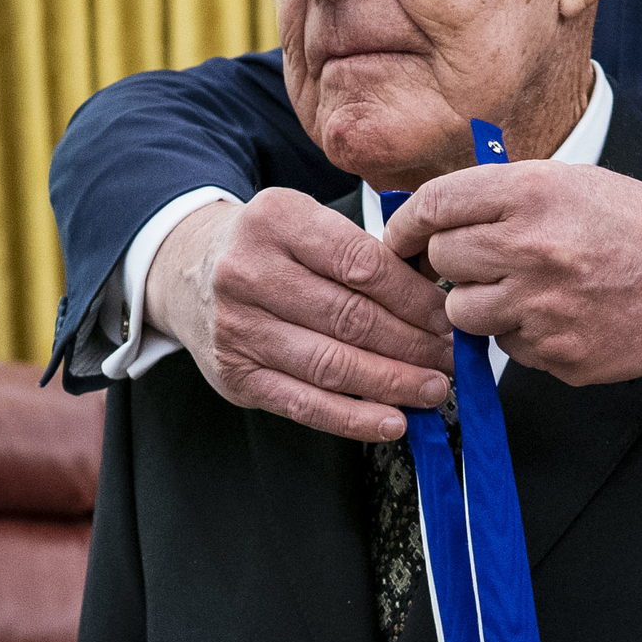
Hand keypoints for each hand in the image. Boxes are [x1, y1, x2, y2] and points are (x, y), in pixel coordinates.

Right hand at [146, 191, 452, 442]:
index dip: (415, 298)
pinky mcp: (235, 375)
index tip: (449, 318)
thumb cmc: (271, 249)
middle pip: (350, 317)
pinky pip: (303, 403)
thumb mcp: (306, 222)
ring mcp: (237, 327)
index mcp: (276, 219)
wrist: (190, 272)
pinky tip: (392, 422)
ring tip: (433, 389)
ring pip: (331, 364)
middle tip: (451, 359)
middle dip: (412, 344)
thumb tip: (439, 302)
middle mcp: (248, 271)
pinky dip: (353, 418)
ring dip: (393, 383)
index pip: (362, 264)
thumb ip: (363, 250)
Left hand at [384, 164, 641, 385]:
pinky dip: (522, 335)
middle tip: (483, 262)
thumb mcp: (571, 183)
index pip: (436, 206)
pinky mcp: (559, 355)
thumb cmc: (638, 225)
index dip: (407, 225)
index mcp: (534, 193)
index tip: (401, 239)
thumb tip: (433, 217)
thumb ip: (502, 195)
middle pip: (443, 261)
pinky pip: (507, 348)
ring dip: (481, 304)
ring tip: (524, 291)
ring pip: (463, 314)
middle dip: (453, 263)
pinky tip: (561, 315)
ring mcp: (545, 308)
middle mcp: (533, 249)